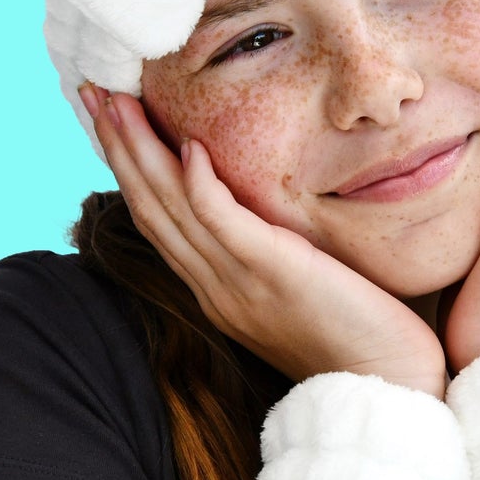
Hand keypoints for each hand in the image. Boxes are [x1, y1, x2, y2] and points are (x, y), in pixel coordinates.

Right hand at [83, 87, 447, 397]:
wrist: (386, 388)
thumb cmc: (356, 338)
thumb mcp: (297, 289)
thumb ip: (267, 255)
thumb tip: (260, 215)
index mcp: (217, 290)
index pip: (159, 220)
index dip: (128, 167)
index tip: (108, 119)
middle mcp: (216, 287)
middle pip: (151, 207)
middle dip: (118, 147)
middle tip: (93, 91)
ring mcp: (239, 284)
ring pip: (173, 211)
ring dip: (141, 153)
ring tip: (118, 103)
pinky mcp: (275, 275)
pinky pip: (225, 226)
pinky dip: (201, 187)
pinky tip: (187, 147)